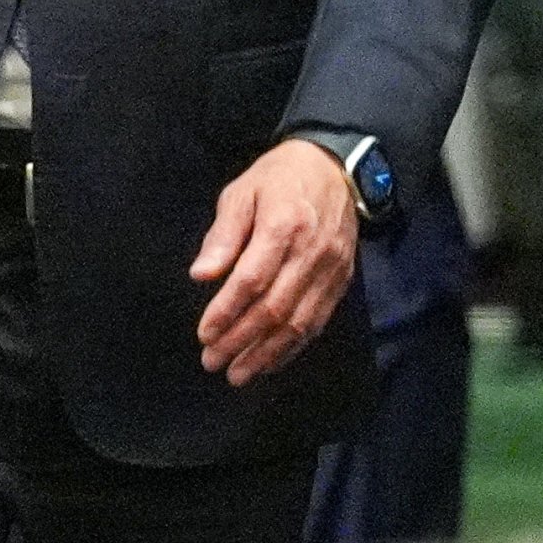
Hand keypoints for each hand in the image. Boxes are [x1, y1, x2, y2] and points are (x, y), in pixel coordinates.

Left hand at [190, 136, 358, 385]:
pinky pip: (317, 322)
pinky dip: (292, 348)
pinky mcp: (341, 281)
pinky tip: (270, 362)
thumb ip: (223, 235)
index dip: (226, 311)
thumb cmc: (279, 179)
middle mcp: (311, 253)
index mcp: (283, 225)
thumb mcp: (242, 192)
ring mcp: (330, 270)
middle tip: (212, 362)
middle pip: (274, 308)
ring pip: (298, 323)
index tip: (204, 334)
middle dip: (241, 341)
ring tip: (237, 374)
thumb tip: (201, 276)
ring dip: (265, 354)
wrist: (335, 168)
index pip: (251, 280)